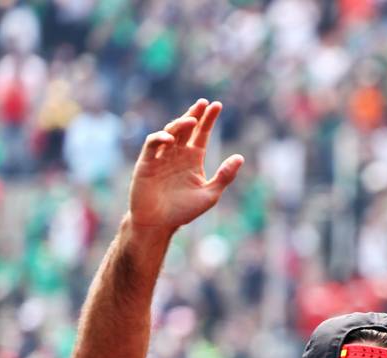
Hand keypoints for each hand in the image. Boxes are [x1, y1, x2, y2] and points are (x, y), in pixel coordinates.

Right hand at [128, 99, 243, 232]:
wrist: (160, 224)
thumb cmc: (184, 211)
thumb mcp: (210, 194)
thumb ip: (225, 176)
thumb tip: (240, 157)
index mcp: (193, 159)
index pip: (202, 134)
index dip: (208, 119)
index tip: (217, 105)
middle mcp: (177, 154)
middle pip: (186, 128)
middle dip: (195, 114)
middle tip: (204, 103)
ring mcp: (161, 156)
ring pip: (170, 132)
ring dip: (180, 124)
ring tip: (192, 120)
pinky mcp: (146, 162)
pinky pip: (152, 145)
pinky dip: (159, 138)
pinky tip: (170, 138)